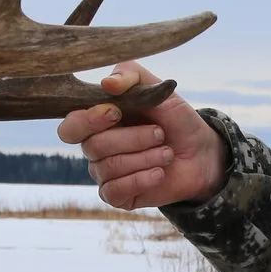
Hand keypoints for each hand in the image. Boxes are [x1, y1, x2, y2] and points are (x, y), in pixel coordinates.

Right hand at [55, 62, 226, 208]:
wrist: (200, 151)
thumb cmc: (173, 118)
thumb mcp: (157, 89)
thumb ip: (131, 75)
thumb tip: (107, 83)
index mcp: (97, 121)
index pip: (70, 126)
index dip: (89, 121)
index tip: (116, 113)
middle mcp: (95, 148)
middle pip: (93, 146)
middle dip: (132, 138)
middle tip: (160, 133)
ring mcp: (104, 173)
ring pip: (108, 168)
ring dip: (145, 158)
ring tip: (167, 153)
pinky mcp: (117, 195)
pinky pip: (114, 191)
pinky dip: (141, 180)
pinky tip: (159, 173)